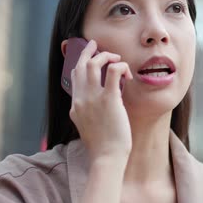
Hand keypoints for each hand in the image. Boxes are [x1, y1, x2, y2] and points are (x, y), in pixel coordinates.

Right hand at [68, 39, 132, 161]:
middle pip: (81, 65)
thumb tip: (94, 106)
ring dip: (106, 56)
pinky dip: (121, 66)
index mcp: (75, 105)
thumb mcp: (87, 127)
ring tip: (117, 59)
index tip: (88, 58)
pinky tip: (128, 75)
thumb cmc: (102, 146)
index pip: (74, 76)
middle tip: (96, 45)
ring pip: (94, 63)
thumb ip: (87, 114)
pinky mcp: (109, 99)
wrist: (106, 157)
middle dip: (88, 51)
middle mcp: (81, 98)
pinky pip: (114, 71)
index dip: (81, 63)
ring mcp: (93, 98)